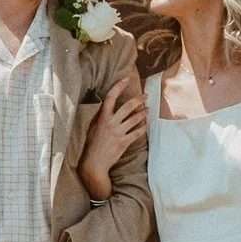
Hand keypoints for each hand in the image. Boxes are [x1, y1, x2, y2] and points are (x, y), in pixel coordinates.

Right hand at [77, 72, 147, 193]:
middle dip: (139, 99)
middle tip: (146, 96)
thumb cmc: (92, 144)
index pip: (111, 97)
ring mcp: (118, 133)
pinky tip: (148, 125)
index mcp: (102, 117)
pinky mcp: (124, 142)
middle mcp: (111, 123)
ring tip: (148, 109)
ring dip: (143, 113)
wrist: (94, 162)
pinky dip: (144, 128)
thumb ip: (101, 115)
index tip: (126, 79)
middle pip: (128, 106)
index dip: (119, 86)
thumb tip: (106, 105)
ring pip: (135, 119)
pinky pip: (137, 133)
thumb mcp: (93, 126)